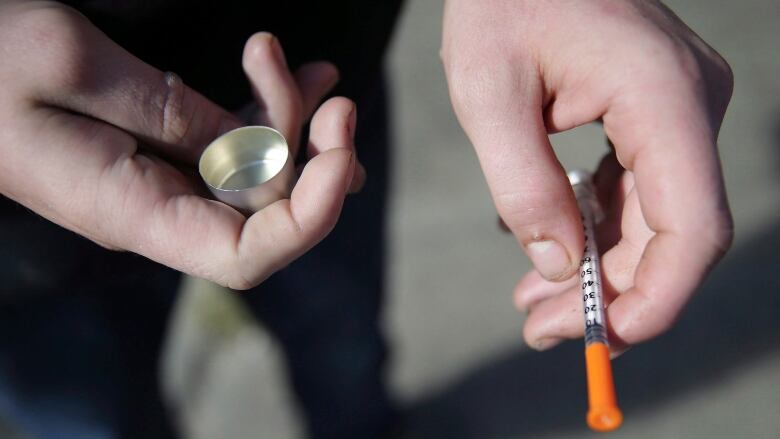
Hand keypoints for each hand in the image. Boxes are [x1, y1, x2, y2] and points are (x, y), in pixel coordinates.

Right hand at [0, 1, 361, 289]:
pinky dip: (267, 114)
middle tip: (327, 87)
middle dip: (312, 151)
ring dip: (298, 127)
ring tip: (317, 75)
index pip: (246, 257)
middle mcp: (156, 210)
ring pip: (258, 178)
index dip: (310, 217)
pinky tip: (282, 72)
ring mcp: (161, 185)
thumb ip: (171, 114)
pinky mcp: (160, 155)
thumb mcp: (72, 66)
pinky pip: (230, 148)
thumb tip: (254, 150)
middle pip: (267, 211)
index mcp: (131, 210)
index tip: (340, 150)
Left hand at [441, 0, 732, 351]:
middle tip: (539, 330)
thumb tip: (556, 267)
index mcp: (664, 98)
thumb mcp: (488, 93)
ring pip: (653, 217)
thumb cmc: (500, 0)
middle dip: (607, 293)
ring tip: (531, 304)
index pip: (693, 228)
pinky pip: (638, 187)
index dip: (656, 299)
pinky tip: (550, 251)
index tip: (603, 340)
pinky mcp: (654, 111)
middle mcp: (691, 106)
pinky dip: (597, 227)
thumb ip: (523, 185)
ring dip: (597, 267)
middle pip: (670, 234)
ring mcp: (679, 108)